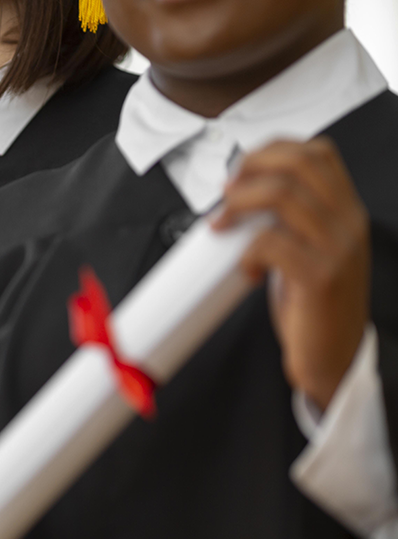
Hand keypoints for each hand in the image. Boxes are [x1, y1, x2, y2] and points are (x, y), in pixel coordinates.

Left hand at [213, 138, 369, 409]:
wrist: (333, 357)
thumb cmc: (313, 306)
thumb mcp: (308, 251)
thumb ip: (289, 221)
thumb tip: (240, 196)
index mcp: (346, 212)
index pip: (318, 153)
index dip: (273, 150)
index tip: (242, 169)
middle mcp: (348, 223)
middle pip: (299, 164)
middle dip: (250, 169)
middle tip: (225, 193)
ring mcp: (338, 249)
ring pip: (282, 196)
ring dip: (239, 204)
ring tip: (222, 225)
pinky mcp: (320, 278)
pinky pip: (272, 242)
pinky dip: (248, 250)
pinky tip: (246, 268)